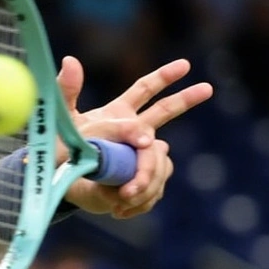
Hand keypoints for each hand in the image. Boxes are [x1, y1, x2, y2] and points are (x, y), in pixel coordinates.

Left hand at [59, 57, 212, 217]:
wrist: (63, 186)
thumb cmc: (60, 150)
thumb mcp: (61, 121)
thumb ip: (67, 91)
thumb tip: (70, 60)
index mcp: (118, 113)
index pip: (145, 90)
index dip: (164, 77)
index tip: (185, 65)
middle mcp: (135, 132)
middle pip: (166, 111)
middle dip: (186, 99)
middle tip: (208, 87)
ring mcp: (143, 156)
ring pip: (159, 161)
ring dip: (146, 178)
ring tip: (123, 195)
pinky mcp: (145, 181)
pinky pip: (154, 188)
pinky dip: (139, 200)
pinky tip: (119, 208)